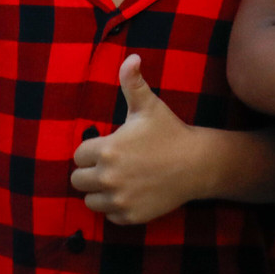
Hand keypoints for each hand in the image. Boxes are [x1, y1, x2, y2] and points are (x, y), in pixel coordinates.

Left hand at [70, 56, 208, 224]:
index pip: (78, 155)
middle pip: (78, 180)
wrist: (197, 164)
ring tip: (119, 179)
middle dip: (91, 172)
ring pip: (90, 200)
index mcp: (107, 150)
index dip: (92, 150)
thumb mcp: (149, 106)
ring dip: (99, 192)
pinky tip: (130, 193)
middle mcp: (108, 177)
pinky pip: (108, 215)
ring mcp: (119, 199)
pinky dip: (115, 207)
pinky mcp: (129, 216)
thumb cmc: (170, 132)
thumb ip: (133, 82)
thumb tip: (131, 57)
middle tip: (112, 164)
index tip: (110, 146)